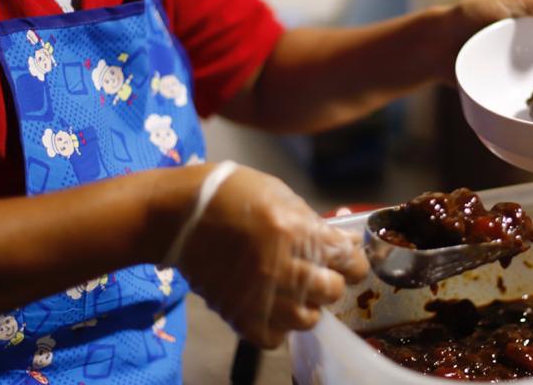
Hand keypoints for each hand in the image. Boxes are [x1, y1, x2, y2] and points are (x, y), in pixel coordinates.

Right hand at [175, 164, 367, 347]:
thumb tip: (347, 244)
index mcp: (297, 230)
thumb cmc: (232, 195)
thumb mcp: (281, 195)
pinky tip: (271, 307)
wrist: (180, 214)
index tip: (346, 262)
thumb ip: (314, 223)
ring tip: (292, 292)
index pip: (350, 261)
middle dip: (330, 282)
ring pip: (309, 319)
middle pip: (333, 291)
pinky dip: (277, 326)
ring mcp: (261, 293)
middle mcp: (283, 265)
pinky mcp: (239, 313)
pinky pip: (275, 338)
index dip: (353, 262)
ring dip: (306, 306)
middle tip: (315, 274)